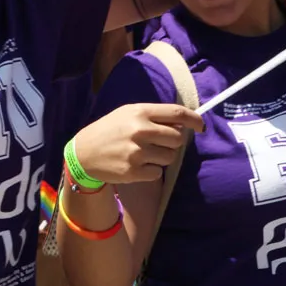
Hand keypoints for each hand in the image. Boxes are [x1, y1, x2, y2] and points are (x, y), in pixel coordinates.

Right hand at [73, 104, 201, 184]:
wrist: (83, 153)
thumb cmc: (110, 130)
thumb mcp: (128, 113)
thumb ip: (154, 116)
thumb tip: (183, 124)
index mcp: (140, 112)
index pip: (177, 114)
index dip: (194, 120)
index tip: (201, 126)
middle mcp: (140, 131)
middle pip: (178, 138)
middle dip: (174, 142)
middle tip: (160, 143)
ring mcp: (137, 152)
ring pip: (170, 157)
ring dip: (162, 157)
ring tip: (144, 153)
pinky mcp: (134, 171)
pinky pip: (158, 172)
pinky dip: (151, 170)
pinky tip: (137, 164)